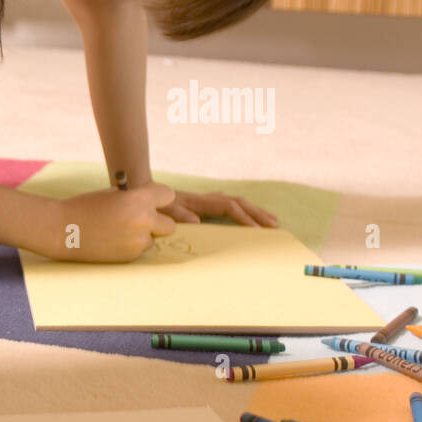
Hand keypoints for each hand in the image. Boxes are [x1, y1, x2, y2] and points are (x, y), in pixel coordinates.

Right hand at [50, 184, 177, 261]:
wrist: (62, 229)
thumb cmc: (84, 207)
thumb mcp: (112, 194)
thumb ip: (135, 198)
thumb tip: (154, 205)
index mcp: (139, 198)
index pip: (168, 196)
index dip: (159, 198)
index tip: (151, 201)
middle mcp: (143, 220)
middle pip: (170, 225)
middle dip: (158, 223)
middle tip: (140, 220)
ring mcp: (138, 241)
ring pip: (153, 239)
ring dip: (142, 236)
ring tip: (117, 231)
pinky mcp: (130, 256)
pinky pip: (139, 250)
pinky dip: (129, 246)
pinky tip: (111, 240)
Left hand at [160, 189, 278, 226]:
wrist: (147, 192)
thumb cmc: (156, 203)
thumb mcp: (165, 210)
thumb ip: (179, 215)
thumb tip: (196, 222)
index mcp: (201, 202)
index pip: (229, 207)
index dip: (243, 217)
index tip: (256, 229)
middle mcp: (208, 198)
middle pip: (239, 203)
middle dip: (257, 213)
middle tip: (274, 225)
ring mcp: (208, 199)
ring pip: (238, 202)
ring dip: (255, 211)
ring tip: (272, 220)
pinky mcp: (206, 202)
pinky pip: (230, 204)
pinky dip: (244, 209)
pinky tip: (251, 215)